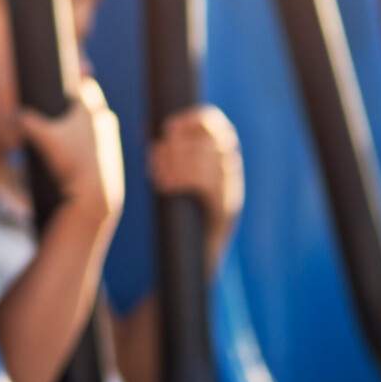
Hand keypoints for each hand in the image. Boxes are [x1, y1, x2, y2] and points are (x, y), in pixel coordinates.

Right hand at [17, 77, 123, 224]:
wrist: (95, 193)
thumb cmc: (70, 162)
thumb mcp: (43, 139)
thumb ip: (27, 122)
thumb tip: (14, 115)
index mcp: (92, 110)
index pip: (87, 85)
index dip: (75, 84)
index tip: (64, 87)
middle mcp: (105, 120)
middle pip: (92, 103)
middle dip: (77, 105)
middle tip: (61, 110)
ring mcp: (112, 138)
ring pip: (97, 123)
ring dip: (85, 125)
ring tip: (66, 132)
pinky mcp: (113, 155)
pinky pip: (100, 142)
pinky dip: (90, 143)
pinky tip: (76, 152)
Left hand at [149, 105, 243, 273]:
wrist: (193, 262)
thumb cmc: (179, 216)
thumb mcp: (174, 178)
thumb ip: (168, 153)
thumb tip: (149, 126)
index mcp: (221, 158)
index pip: (216, 124)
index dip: (192, 119)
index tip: (168, 128)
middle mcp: (232, 172)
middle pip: (206, 140)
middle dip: (175, 146)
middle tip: (155, 159)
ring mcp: (231, 191)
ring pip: (204, 159)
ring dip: (174, 163)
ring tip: (158, 176)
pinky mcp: (225, 210)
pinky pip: (205, 184)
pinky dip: (180, 180)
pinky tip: (164, 188)